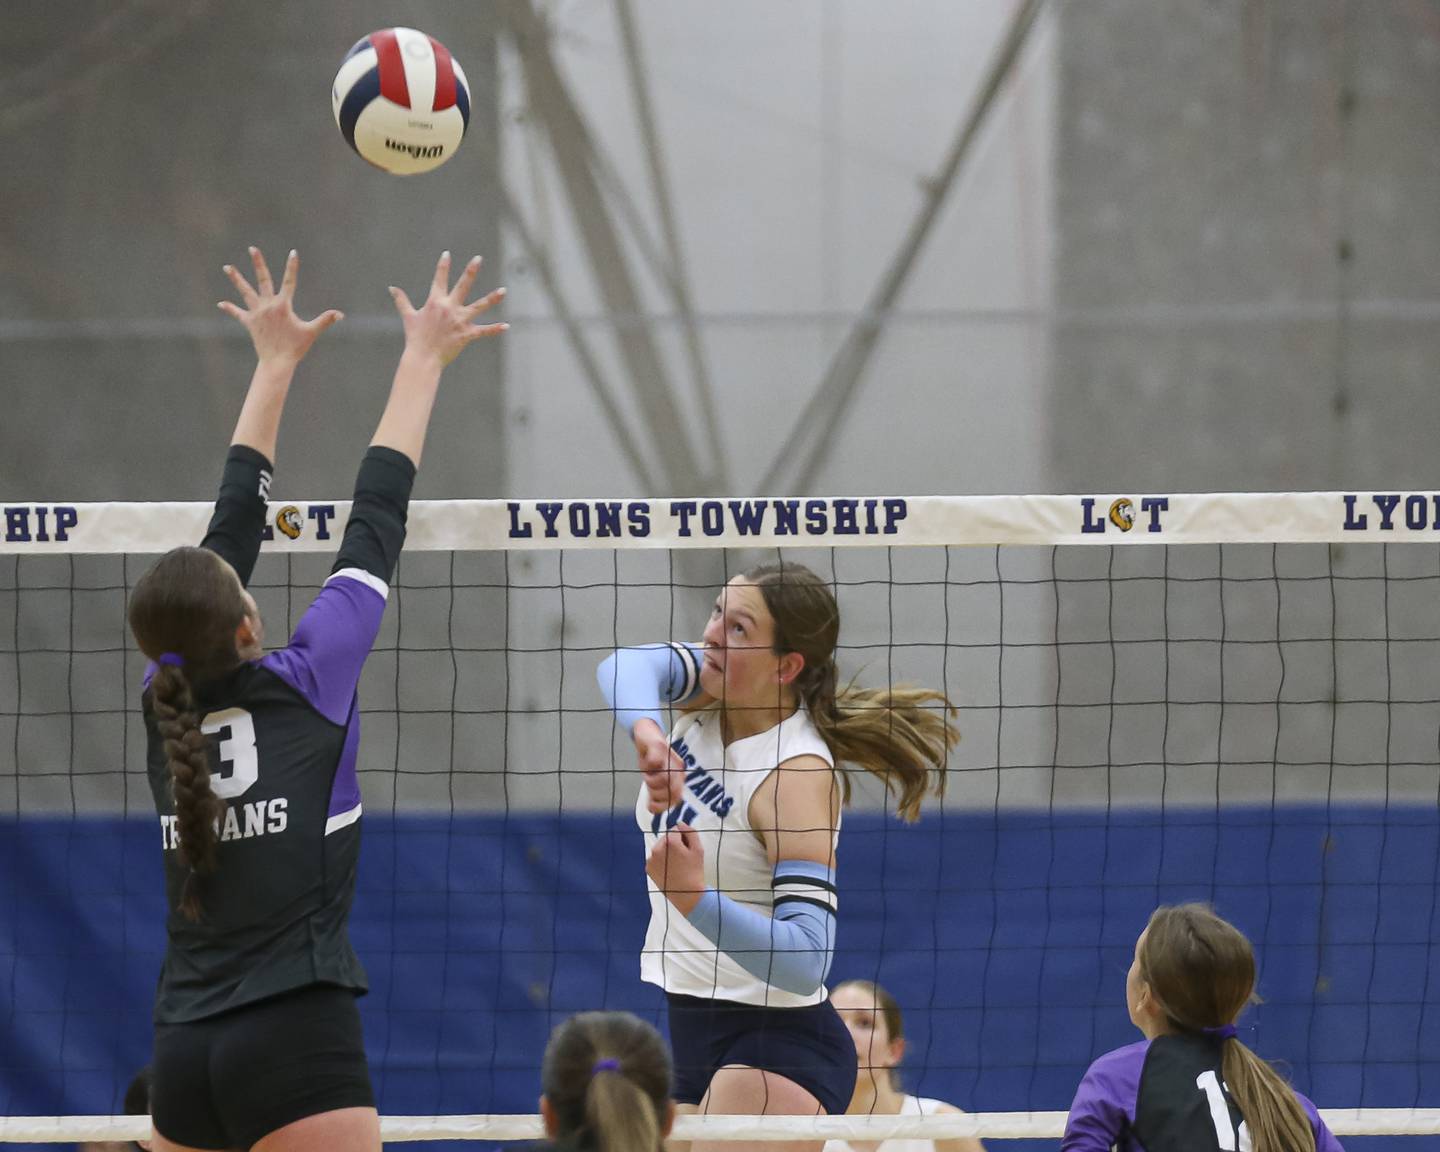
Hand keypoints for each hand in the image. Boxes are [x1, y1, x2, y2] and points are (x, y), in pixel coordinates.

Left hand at [219, 247, 342, 365]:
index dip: (292, 266)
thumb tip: (340, 315)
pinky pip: (238, 313)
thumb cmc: (296, 348)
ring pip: (245, 292)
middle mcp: (268, 305)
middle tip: (252, 248)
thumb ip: (325, 320)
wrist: (277, 362)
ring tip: (227, 267)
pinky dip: (230, 308)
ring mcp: (257, 313)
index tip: (293, 252)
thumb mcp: (312, 332)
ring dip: (237, 279)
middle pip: (263, 280)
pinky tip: (221, 303)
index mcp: (283, 305)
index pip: (290, 281)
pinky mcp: (249, 322)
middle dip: (258, 263)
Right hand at [390, 252, 506, 366]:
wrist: (422, 358)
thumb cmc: (415, 337)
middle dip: (470, 271)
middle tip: (478, 258)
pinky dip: (495, 329)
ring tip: (504, 290)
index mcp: (435, 302)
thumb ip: (402, 301)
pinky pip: (484, 331)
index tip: (447, 254)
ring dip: (492, 298)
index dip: (443, 266)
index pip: (439, 279)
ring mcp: (459, 320)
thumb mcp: (408, 316)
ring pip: (479, 306)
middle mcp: (449, 308)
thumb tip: (391, 288)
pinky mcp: (466, 334)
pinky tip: (507, 325)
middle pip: (462, 285)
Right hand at [634, 718, 686, 814]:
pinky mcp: (658, 747)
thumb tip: (655, 811)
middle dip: (657, 795)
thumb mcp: (656, 777)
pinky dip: (647, 766)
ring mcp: (669, 757)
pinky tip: (645, 765)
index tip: (652, 807)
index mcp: (678, 776)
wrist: (647, 733)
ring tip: (647, 775)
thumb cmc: (651, 757)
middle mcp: (676, 767)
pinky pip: (654, 762)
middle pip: (672, 790)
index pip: (676, 797)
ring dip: (651, 782)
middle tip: (649, 791)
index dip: (663, 805)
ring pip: (663, 778)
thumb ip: (659, 792)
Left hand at [646, 824, 704, 914]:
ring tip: (676, 865)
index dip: (684, 838)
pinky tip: (669, 870)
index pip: (676, 830)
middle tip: (683, 858)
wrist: (686, 894)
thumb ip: (690, 832)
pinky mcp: (648, 868)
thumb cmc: (694, 871)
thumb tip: (680, 823)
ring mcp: (651, 859)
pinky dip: (661, 861)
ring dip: (667, 851)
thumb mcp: (698, 849)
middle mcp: (657, 848)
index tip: (688, 849)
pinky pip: (655, 858)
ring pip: (660, 848)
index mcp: (670, 842)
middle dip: (674, 843)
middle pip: (666, 838)